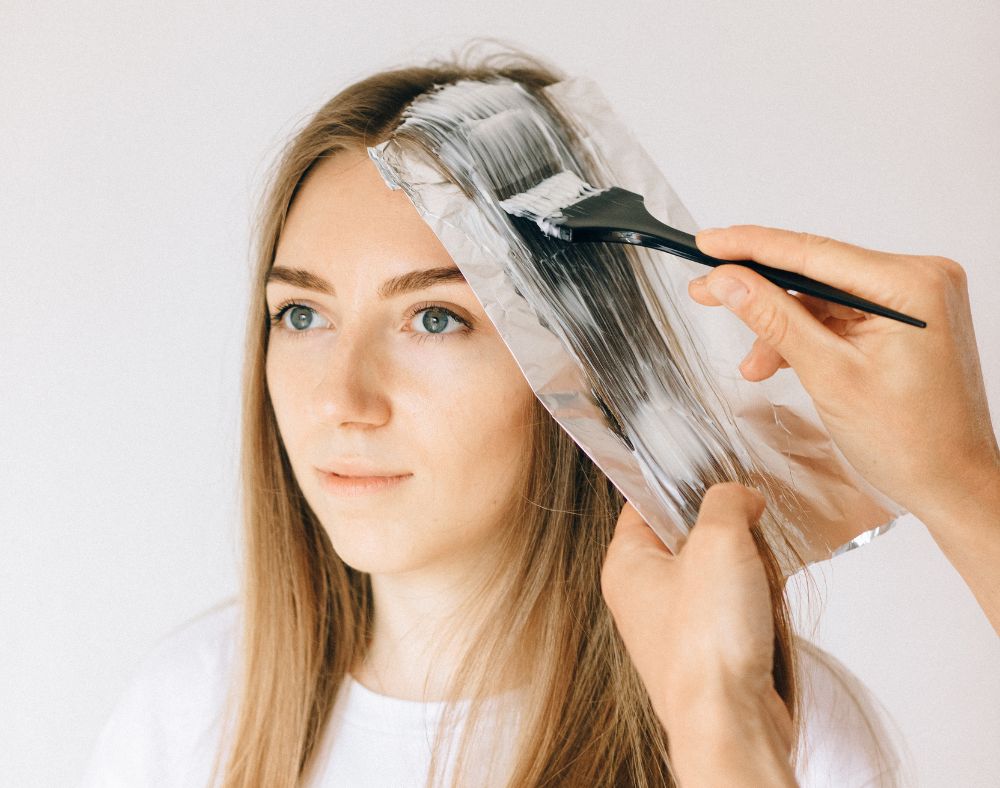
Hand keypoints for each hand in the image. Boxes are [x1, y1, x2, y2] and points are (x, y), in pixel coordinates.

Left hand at [601, 482, 794, 784]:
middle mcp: (642, 596)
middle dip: (725, 535)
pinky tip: (765, 611)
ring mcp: (672, 626)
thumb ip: (726, 502)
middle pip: (687, 538)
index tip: (713, 479)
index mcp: (625, 564)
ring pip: (716, 574)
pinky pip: (733, 610)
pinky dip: (756, 605)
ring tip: (757, 581)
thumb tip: (738, 496)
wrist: (730, 719)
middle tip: (744, 536)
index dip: (679, 487)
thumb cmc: (706, 643)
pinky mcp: (706, 652)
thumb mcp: (718, 541)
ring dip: (746, 572)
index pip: (643, 504)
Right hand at [689, 225, 999, 522]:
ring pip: (822, 299)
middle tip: (706, 292)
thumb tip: (728, 280)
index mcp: (912, 285)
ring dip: (781, 328)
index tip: (708, 244)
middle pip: (816, 272)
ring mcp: (913, 301)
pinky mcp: (903, 321)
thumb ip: (774, 320)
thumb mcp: (828, 376)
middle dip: (760, 292)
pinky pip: (839, 316)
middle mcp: (919, 280)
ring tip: (754, 365)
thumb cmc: (912, 442)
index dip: (751, 247)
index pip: (813, 252)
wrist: (952, 485)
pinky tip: (779, 361)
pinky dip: (806, 337)